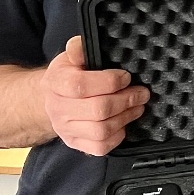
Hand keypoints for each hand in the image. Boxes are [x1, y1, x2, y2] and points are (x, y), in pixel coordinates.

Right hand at [40, 36, 149, 154]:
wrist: (51, 98)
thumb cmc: (69, 74)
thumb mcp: (71, 56)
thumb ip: (78, 48)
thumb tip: (82, 47)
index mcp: (55, 83)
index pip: (80, 85)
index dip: (109, 82)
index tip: (126, 77)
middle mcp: (57, 108)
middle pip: (97, 110)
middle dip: (127, 100)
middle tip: (141, 93)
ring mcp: (65, 129)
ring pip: (101, 130)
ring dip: (126, 117)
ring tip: (137, 107)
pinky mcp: (75, 143)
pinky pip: (100, 147)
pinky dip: (117, 136)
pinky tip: (123, 124)